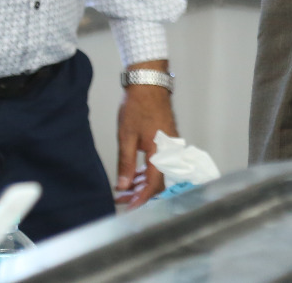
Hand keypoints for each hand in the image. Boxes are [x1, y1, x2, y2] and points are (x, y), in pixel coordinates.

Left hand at [114, 60, 176, 208]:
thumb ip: (126, 164)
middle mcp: (170, 151)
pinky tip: (134, 173)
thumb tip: (123, 186)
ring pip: (159, 172)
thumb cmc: (137, 107)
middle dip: (140, 194)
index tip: (129, 209)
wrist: (148, 83)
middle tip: (121, 199)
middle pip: (158, 181)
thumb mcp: (126, 137)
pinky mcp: (167, 140)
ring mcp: (170, 145)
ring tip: (124, 188)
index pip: (154, 185)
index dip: (141, 199)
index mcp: (161, 152)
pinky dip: (147, 171)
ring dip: (142, 183)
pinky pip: (159, 163)